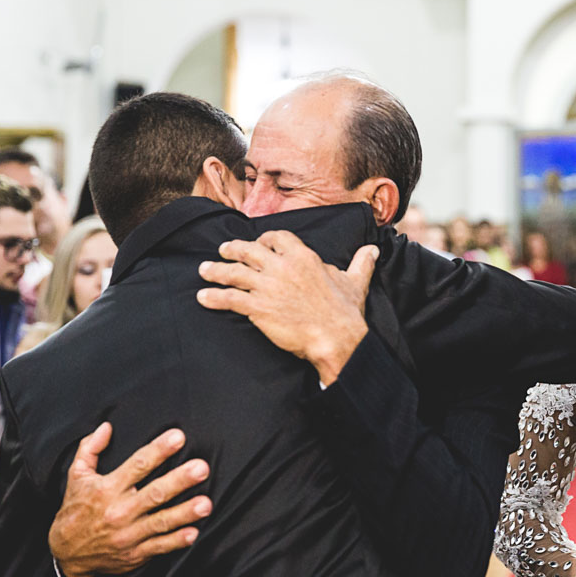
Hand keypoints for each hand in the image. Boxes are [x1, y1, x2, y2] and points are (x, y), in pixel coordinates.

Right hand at [49, 423, 211, 576]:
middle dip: (179, 480)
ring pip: (161, 522)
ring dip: (185, 512)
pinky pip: (159, 547)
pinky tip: (193, 533)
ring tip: (205, 504)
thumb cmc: (75, 510)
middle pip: (154, 493)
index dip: (159, 450)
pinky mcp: (135, 553)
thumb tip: (106, 426)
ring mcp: (128, 534)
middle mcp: (119, 510)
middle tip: (201, 468)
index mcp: (108, 488)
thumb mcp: (76, 476)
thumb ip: (89, 448)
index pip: (138, 465)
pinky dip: (176, 541)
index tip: (178, 437)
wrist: (66, 554)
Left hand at [197, 230, 377, 385]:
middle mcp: (282, 266)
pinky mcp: (257, 307)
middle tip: (223, 250)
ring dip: (216, 271)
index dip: (265, 238)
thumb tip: (372, 250)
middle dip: (233, 249)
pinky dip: (213, 297)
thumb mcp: (355, 281)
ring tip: (204, 270)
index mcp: (303, 256)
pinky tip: (203, 297)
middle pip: (249, 250)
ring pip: (234, 272)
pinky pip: (229, 298)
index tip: (258, 242)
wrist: (336, 338)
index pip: (277, 238)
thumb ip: (361, 263)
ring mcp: (268, 286)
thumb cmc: (346, 312)